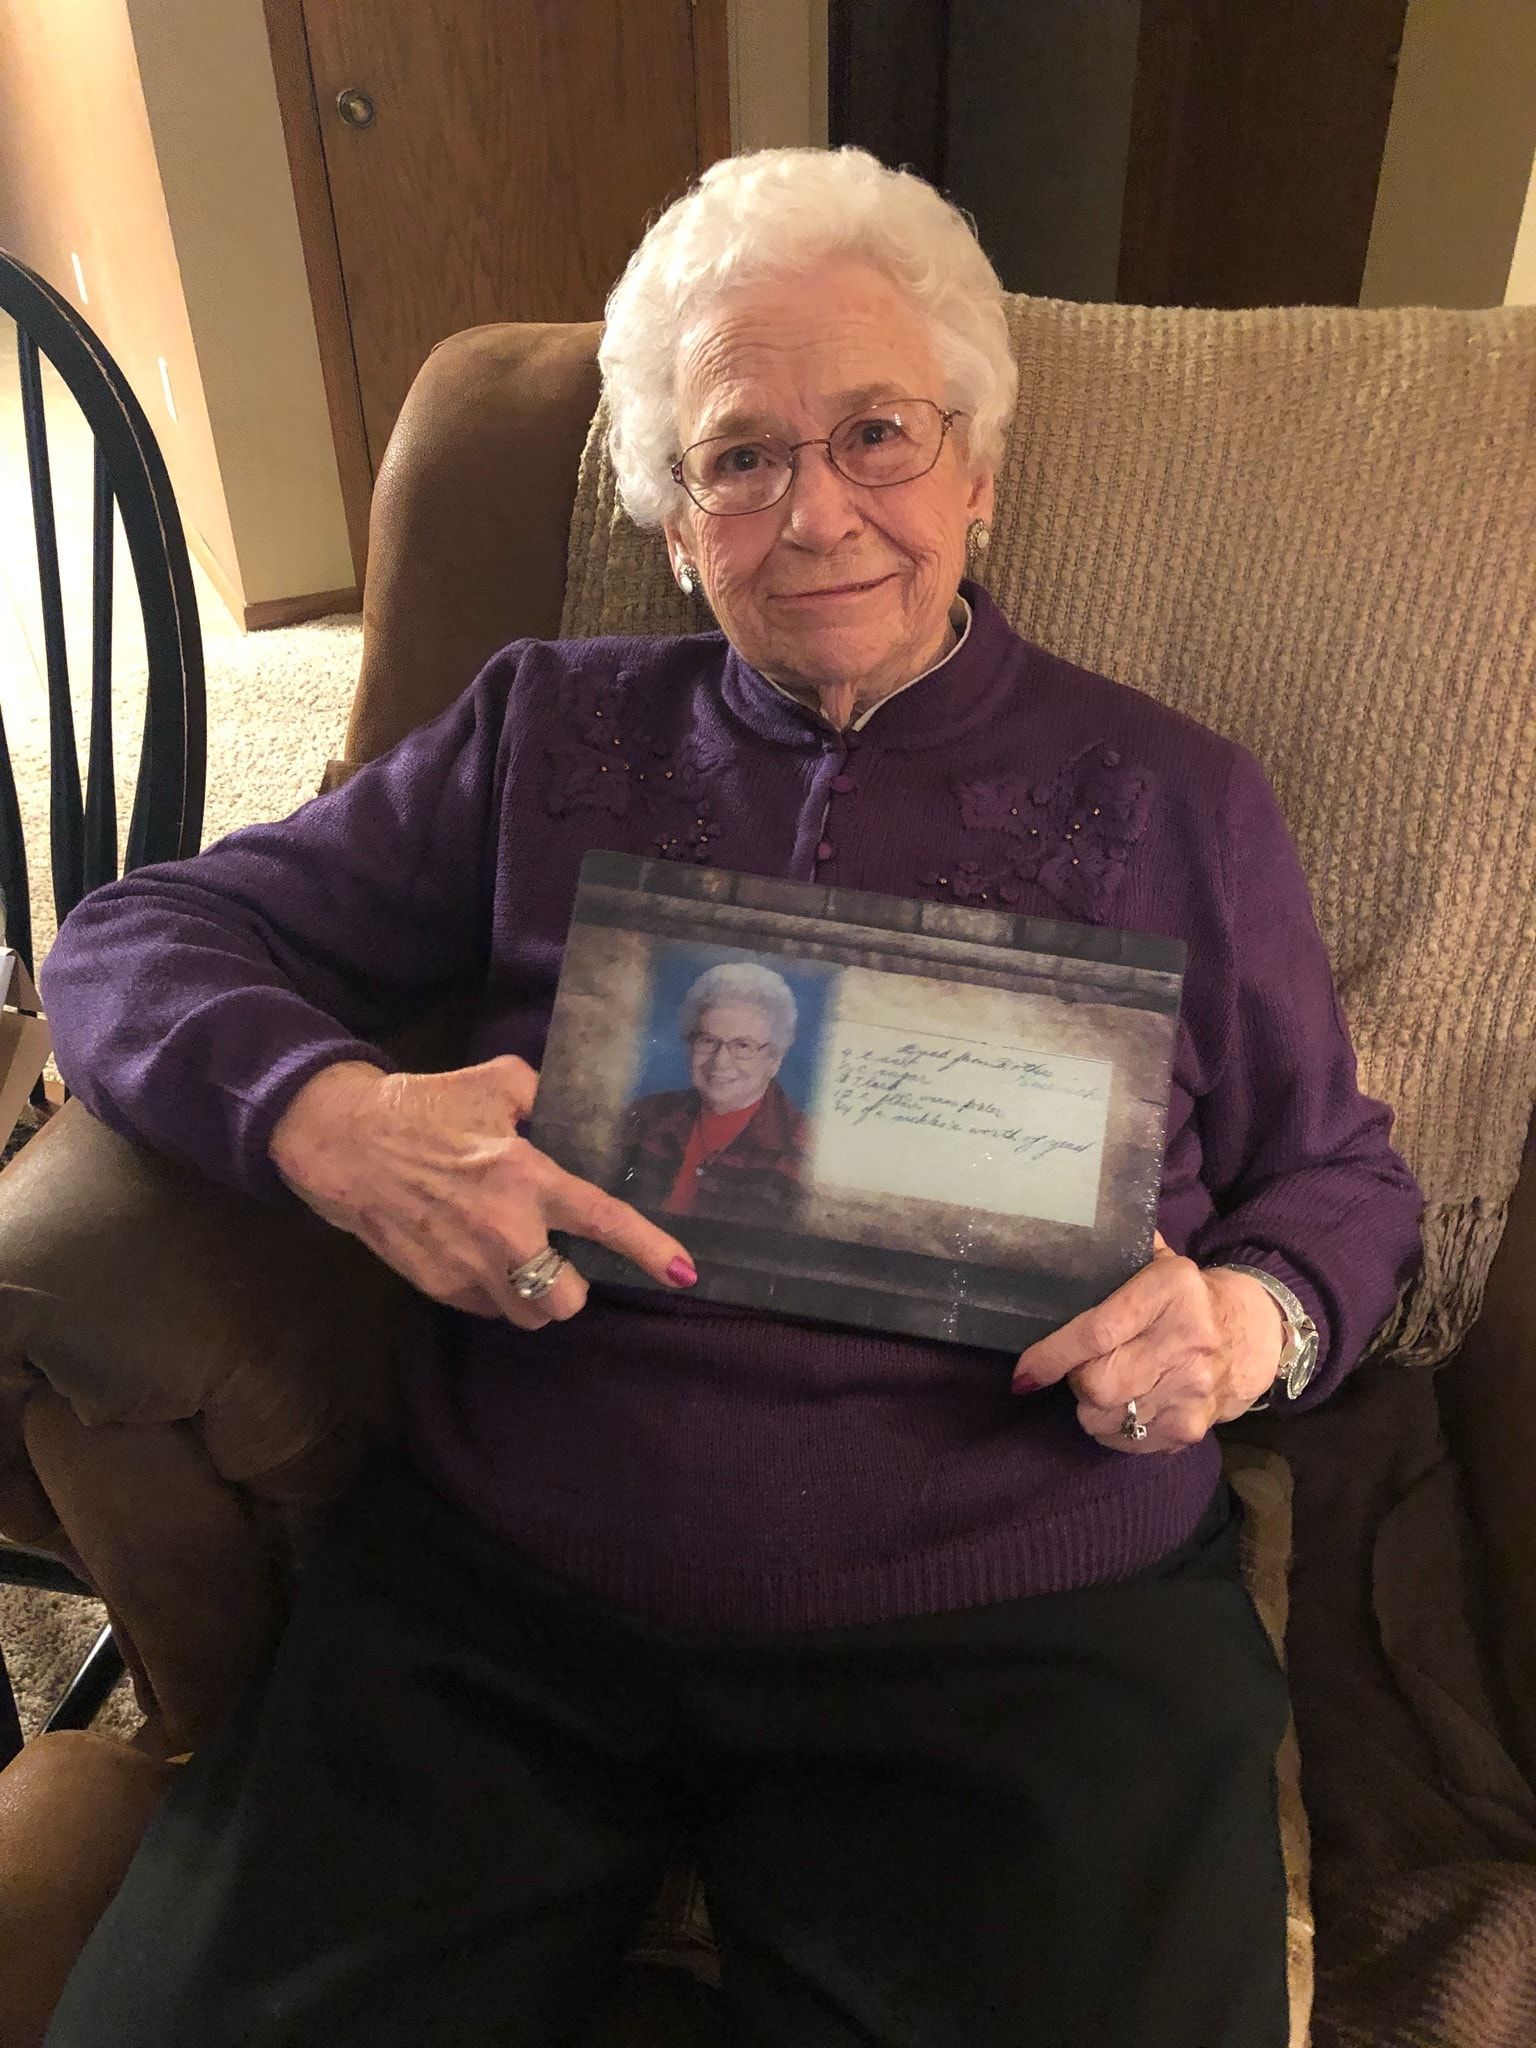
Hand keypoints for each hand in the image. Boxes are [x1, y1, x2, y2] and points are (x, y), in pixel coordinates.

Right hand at [268, 1057, 696, 1328]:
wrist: (341, 1142)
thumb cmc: (421, 1107)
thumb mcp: (494, 1082)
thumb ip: (545, 1095)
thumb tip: (575, 1107)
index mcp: (526, 1178)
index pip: (603, 1222)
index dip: (650, 1250)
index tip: (685, 1272)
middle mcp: (503, 1233)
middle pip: (568, 1299)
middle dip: (573, 1284)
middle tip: (559, 1255)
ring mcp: (466, 1266)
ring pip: (528, 1315)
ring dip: (535, 1295)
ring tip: (520, 1259)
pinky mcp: (435, 1285)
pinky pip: (486, 1309)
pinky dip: (494, 1293)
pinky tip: (480, 1258)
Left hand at [1011, 1234, 1284, 1452]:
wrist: (1254, 1333)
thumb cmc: (1187, 1296)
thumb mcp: (1158, 1262)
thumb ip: (1114, 1256)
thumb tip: (1053, 1251)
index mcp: (1171, 1289)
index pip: (1099, 1331)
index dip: (1054, 1355)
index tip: (1026, 1372)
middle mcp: (1187, 1341)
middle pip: (1100, 1384)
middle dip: (1077, 1381)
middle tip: (1083, 1368)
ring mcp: (1194, 1390)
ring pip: (1109, 1419)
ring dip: (1093, 1409)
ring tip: (1108, 1386)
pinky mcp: (1194, 1427)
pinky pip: (1130, 1444)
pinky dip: (1116, 1431)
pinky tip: (1127, 1408)